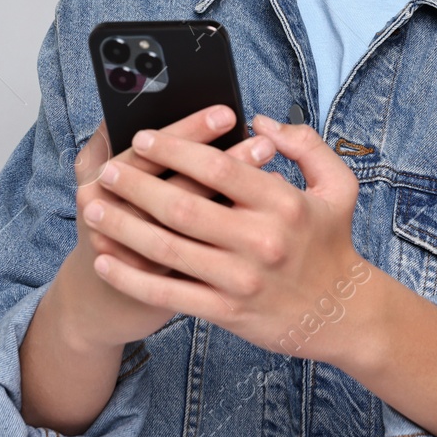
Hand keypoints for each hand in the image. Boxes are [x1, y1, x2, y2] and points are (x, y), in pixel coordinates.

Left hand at [81, 112, 371, 364]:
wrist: (344, 314)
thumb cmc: (333, 243)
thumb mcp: (337, 185)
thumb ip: (303, 144)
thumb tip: (260, 122)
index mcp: (282, 203)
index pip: (218, 167)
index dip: (175, 149)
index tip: (144, 138)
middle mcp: (260, 241)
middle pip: (182, 206)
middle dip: (136, 186)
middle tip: (107, 172)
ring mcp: (241, 279)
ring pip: (167, 249)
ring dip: (122, 227)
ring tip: (92, 209)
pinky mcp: (227, 311)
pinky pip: (168, 293)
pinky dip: (132, 277)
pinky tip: (106, 262)